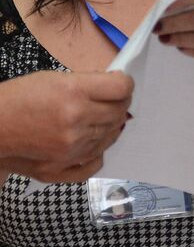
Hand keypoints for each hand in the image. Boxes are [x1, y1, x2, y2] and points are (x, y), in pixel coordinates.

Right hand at [0, 71, 133, 182]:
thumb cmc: (16, 99)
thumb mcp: (52, 78)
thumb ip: (87, 84)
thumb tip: (116, 88)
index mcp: (73, 93)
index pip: (121, 88)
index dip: (124, 84)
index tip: (120, 84)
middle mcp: (76, 121)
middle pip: (119, 112)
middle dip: (118, 104)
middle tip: (108, 101)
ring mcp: (71, 148)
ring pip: (110, 136)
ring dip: (108, 126)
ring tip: (94, 119)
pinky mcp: (61, 168)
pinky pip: (97, 161)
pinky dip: (98, 150)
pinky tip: (90, 140)